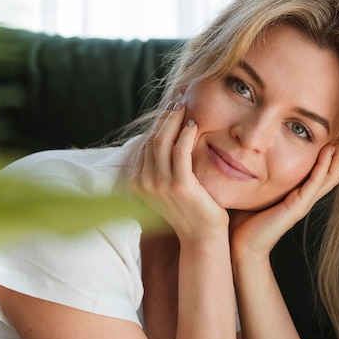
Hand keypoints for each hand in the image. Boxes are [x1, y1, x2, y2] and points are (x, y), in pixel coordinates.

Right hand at [129, 102, 228, 242]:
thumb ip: (159, 166)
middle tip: (177, 102)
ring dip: (174, 120)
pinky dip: (186, 134)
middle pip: (152, 139)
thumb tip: (163, 136)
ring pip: (163, 141)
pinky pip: (180, 151)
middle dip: (164, 117)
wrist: (201, 236)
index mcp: (137, 182)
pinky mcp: (180, 185)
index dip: (157, 124)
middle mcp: (144, 183)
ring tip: (184, 107)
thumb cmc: (188, 209)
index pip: (145, 144)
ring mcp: (160, 185)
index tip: (169, 110)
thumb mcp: (166, 187)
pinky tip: (194, 124)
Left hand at [229, 144, 338, 261]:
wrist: (241, 245)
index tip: (327, 136)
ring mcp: (302, 203)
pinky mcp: (297, 207)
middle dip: (336, 155)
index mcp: (295, 196)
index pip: (319, 173)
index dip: (326, 156)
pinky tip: (327, 152)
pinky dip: (322, 166)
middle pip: (330, 174)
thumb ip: (256, 177)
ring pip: (328, 177)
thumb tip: (245, 156)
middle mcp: (303, 199)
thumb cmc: (243, 220)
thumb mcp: (254, 192)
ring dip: (334, 158)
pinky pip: (315, 183)